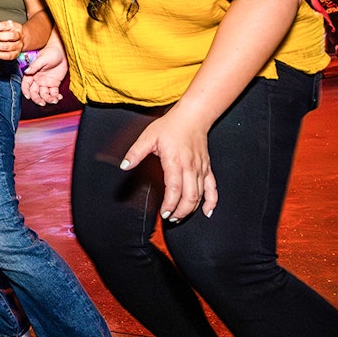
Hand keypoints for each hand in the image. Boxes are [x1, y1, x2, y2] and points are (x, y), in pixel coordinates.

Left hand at [0, 19, 24, 59]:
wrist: (20, 39)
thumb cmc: (9, 32)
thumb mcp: (3, 27)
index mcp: (15, 26)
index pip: (3, 26)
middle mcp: (18, 36)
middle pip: (9, 36)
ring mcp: (18, 45)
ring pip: (7, 46)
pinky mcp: (16, 54)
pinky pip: (7, 56)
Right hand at [21, 37, 66, 105]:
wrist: (63, 51)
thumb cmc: (50, 52)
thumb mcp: (42, 58)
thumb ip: (35, 66)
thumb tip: (27, 71)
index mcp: (32, 74)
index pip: (26, 85)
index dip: (26, 91)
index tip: (28, 97)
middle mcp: (37, 80)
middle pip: (35, 93)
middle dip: (38, 99)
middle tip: (42, 103)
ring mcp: (45, 83)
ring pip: (44, 95)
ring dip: (48, 99)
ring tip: (54, 101)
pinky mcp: (54, 84)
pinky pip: (54, 93)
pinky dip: (56, 97)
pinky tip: (59, 98)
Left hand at [120, 106, 217, 221]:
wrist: (193, 117)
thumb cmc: (171, 126)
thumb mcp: (148, 136)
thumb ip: (135, 152)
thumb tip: (125, 166)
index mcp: (175, 161)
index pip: (174, 189)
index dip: (170, 204)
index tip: (164, 213)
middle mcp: (190, 167)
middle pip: (190, 196)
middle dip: (181, 211)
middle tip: (170, 219)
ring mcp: (201, 169)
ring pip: (200, 195)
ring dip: (191, 209)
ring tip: (180, 217)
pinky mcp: (207, 168)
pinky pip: (213, 188)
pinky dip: (211, 201)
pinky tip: (207, 212)